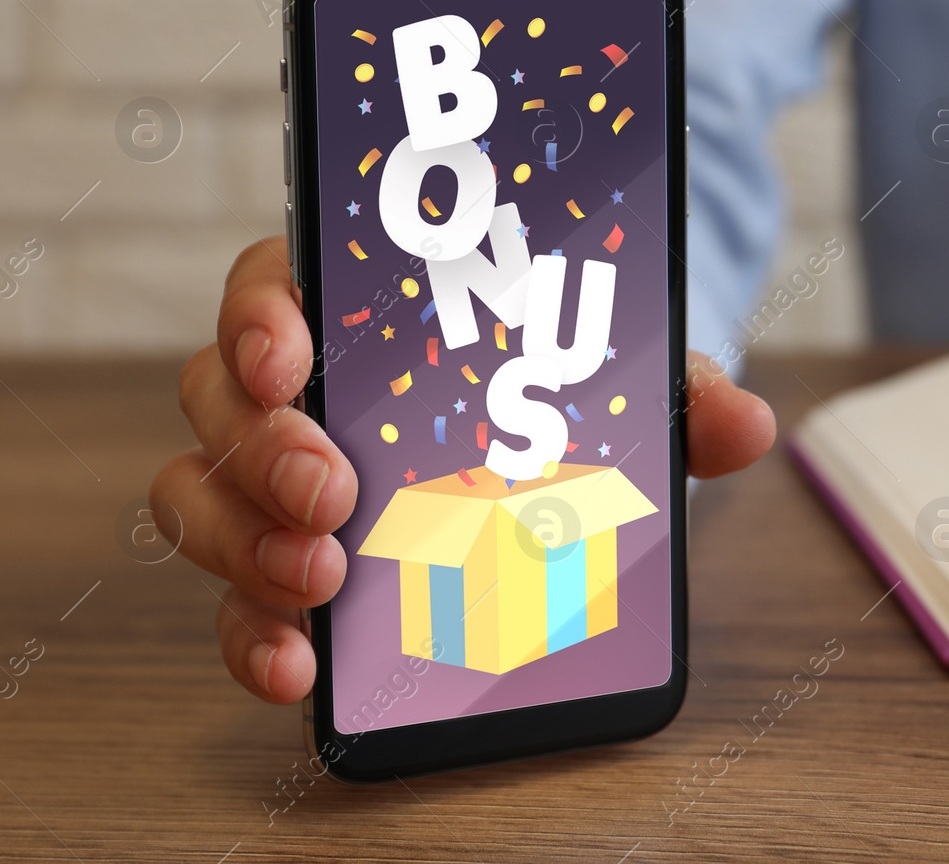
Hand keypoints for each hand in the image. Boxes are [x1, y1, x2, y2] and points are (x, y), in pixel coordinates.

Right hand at [150, 238, 775, 703]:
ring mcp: (276, 481)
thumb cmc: (558, 392)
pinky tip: (298, 665)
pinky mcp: (284, 564)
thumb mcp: (619, 374)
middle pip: (222, 397)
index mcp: (359, 309)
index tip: (294, 357)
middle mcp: (298, 391)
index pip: (275, 282)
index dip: (262, 313)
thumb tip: (745, 422)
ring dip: (248, 540)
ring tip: (323, 581)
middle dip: (266, 448)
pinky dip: (253, 632)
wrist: (555, 459)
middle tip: (337, 493)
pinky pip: (234, 596)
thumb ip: (674, 387)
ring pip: (203, 494)